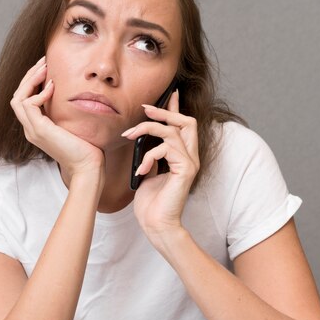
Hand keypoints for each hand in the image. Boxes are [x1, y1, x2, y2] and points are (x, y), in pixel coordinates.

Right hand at [10, 57, 104, 180]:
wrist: (88, 166)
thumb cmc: (87, 147)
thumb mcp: (74, 123)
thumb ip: (66, 110)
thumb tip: (71, 91)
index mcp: (37, 127)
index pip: (25, 100)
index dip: (33, 82)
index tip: (47, 67)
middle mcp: (31, 129)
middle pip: (17, 96)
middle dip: (29, 76)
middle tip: (43, 61)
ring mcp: (33, 130)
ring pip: (17, 98)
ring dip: (30, 80)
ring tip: (44, 67)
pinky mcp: (39, 130)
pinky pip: (28, 104)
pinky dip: (39, 92)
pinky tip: (52, 86)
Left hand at [122, 90, 199, 240]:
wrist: (156, 225)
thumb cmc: (150, 204)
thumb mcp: (148, 172)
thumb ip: (151, 155)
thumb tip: (142, 138)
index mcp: (182, 157)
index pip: (183, 125)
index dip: (175, 108)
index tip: (169, 94)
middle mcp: (190, 158)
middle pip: (186, 121)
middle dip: (164, 112)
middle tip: (145, 109)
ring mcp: (190, 163)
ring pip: (173, 131)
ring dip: (147, 129)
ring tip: (129, 136)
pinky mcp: (185, 170)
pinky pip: (167, 149)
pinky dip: (149, 156)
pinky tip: (140, 170)